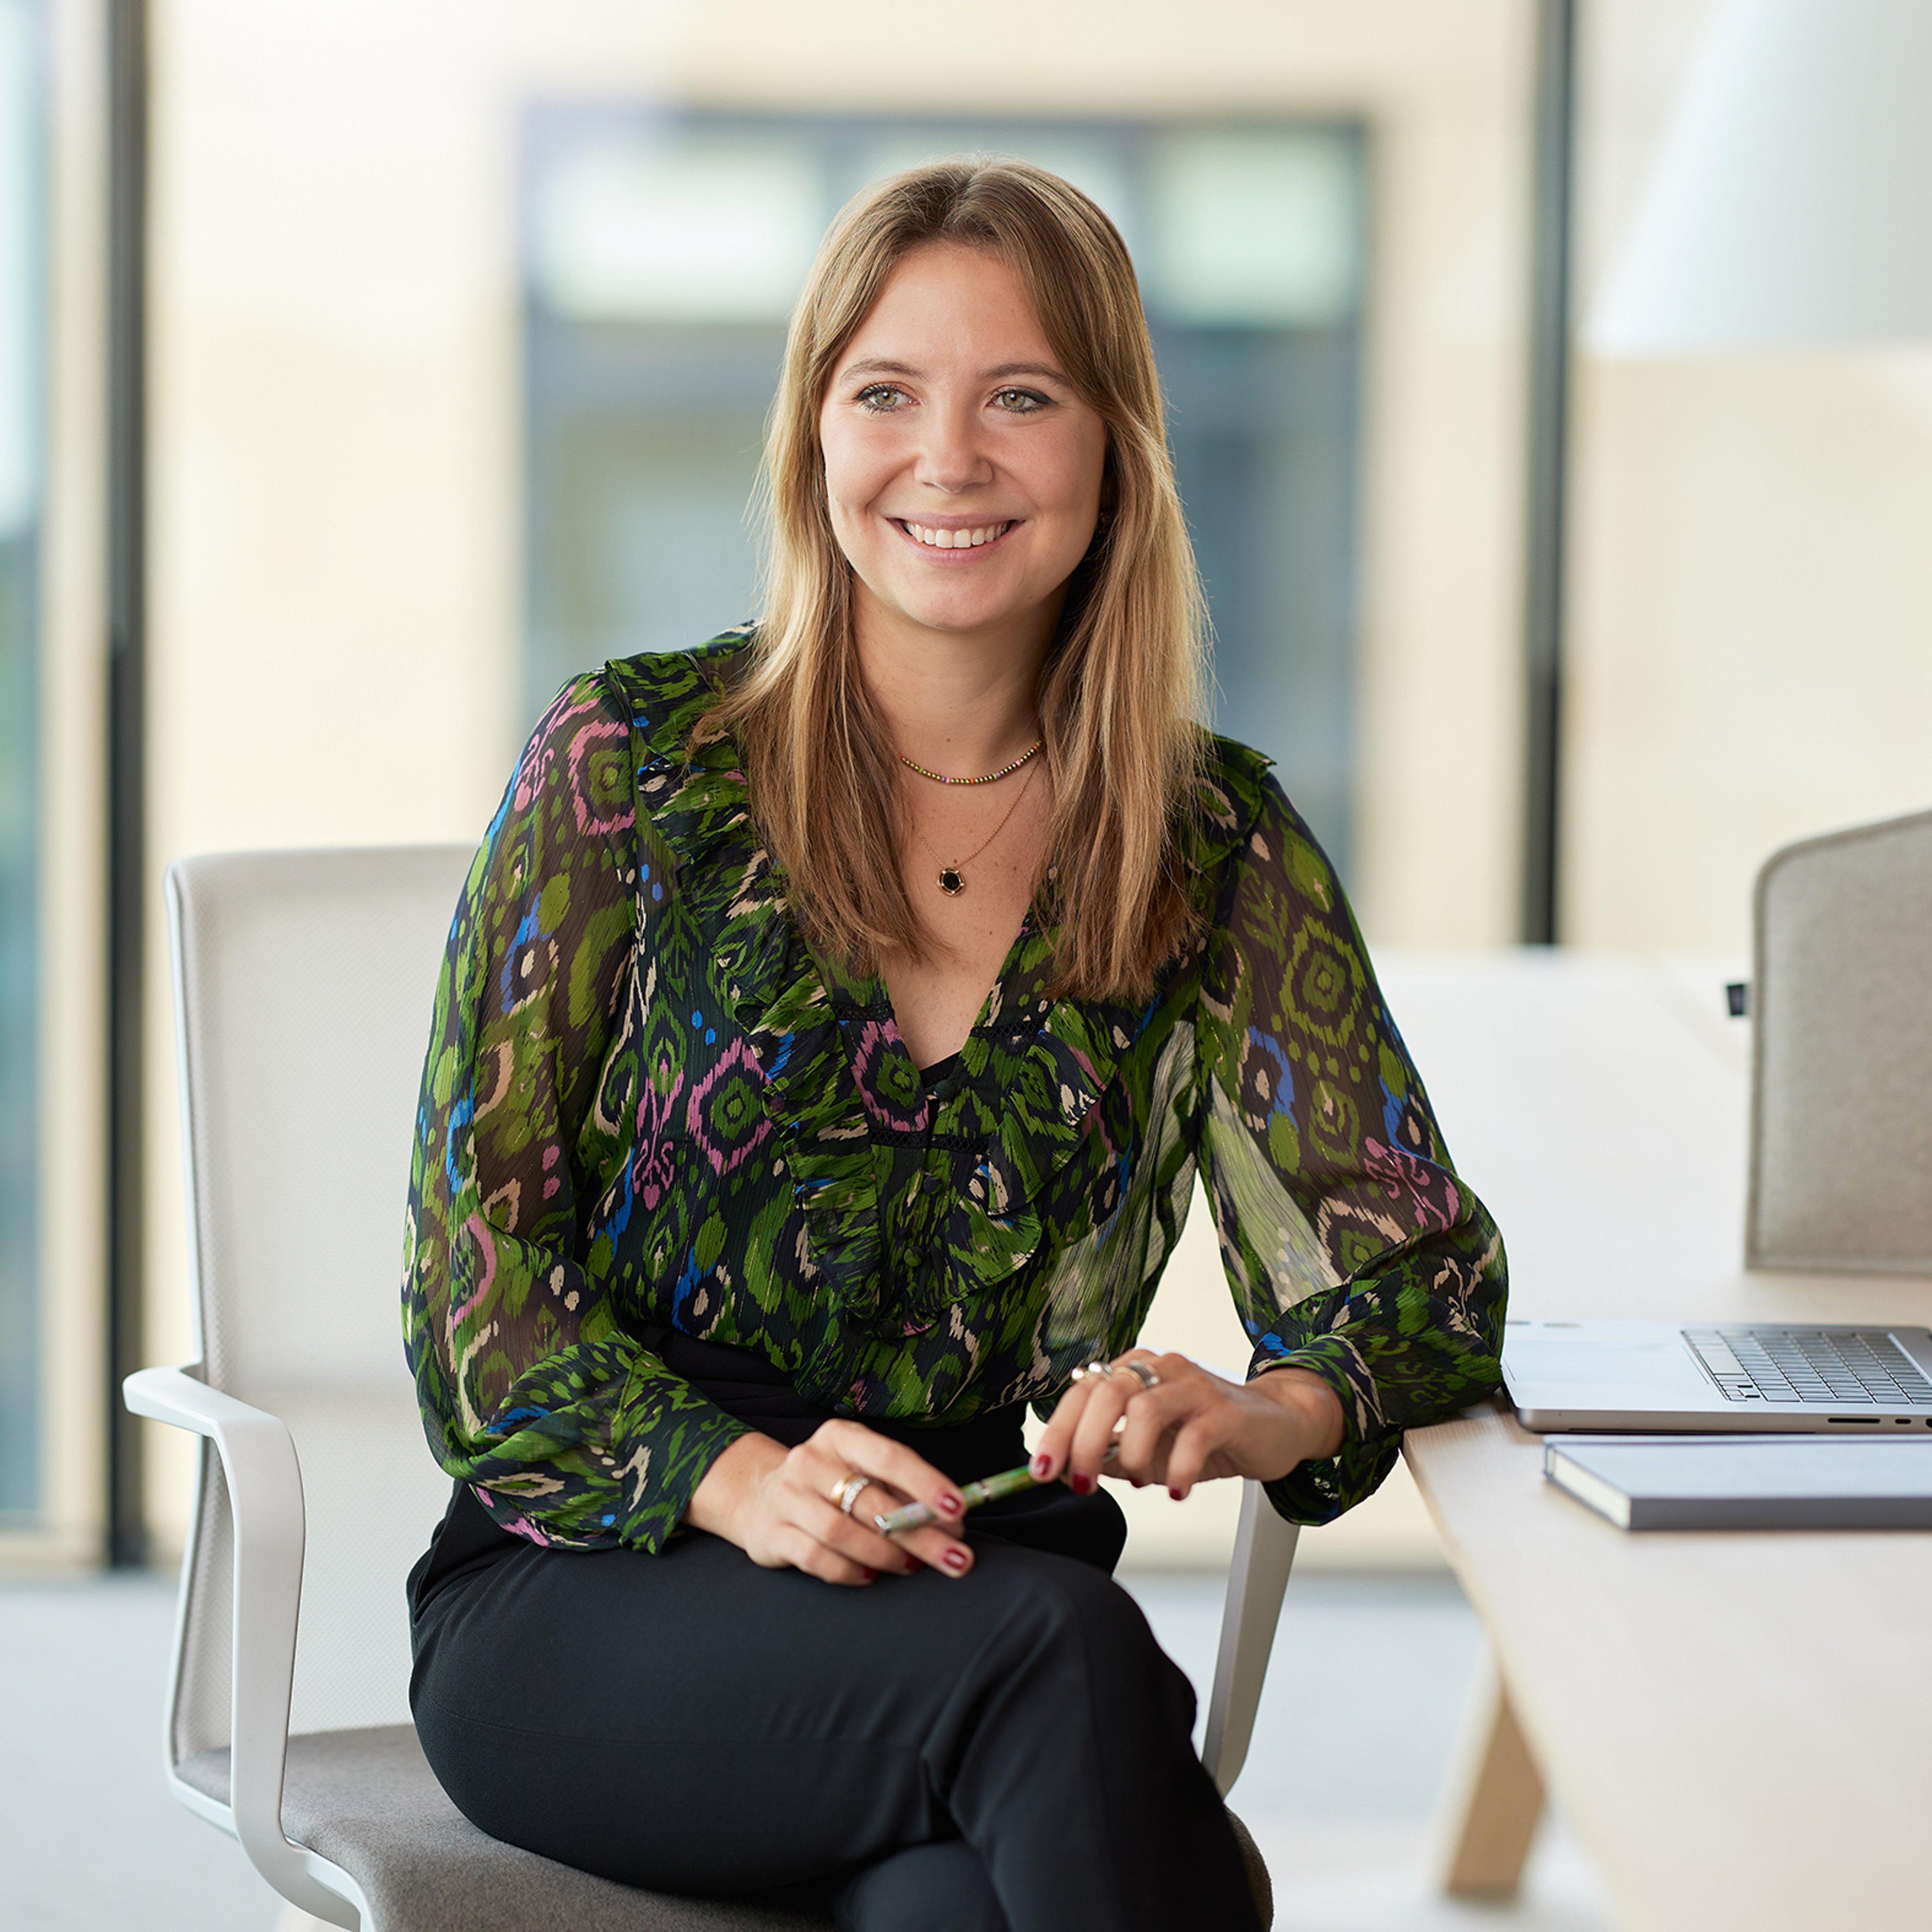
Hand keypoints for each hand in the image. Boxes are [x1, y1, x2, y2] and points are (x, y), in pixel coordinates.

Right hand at [684, 1419, 977, 1585]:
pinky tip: (872, 1577)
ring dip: (887, 1554)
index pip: (890, 1456)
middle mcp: (811, 1461)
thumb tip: (951, 1525)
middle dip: (920, 1534)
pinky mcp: (773, 1534)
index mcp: (841, 1437)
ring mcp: (788, 1498)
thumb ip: (904, 1495)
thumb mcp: (863, 1474)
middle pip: (872, 1502)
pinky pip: (818, 1559)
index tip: (959, 1508)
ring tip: (913, 1566)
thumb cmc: (829, 1486)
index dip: (927, 1482)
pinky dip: (851, 1572)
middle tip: (956, 1557)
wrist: (760, 1496)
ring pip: (843, 1533)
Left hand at [1031, 1353, 1344, 1499]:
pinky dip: (1176, 1469)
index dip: (1058, 1429)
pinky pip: (1192, 1437)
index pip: (1083, 1390)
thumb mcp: (1151, 1445)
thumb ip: (1111, 1454)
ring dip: (1131, 1456)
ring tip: (1140, 1480)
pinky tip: (1175, 1488)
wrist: (1275, 1424)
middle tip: (1081, 1485)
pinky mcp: (1225, 1412)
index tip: (1042, 1469)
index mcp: (1135, 1370)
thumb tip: (1066, 1474)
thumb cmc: (1206, 1434)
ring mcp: (1194, 1386)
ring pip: (1144, 1409)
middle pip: (1107, 1392)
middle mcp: (1161, 1368)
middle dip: (1083, 1443)